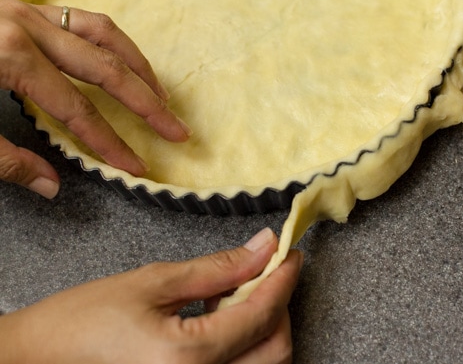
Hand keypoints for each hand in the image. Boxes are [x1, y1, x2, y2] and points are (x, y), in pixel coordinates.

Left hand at [0, 0, 191, 198]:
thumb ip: (5, 160)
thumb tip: (52, 186)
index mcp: (9, 58)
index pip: (76, 112)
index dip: (111, 144)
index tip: (138, 166)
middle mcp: (26, 28)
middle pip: (104, 70)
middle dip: (145, 104)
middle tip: (177, 130)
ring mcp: (26, 11)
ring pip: (101, 33)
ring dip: (137, 66)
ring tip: (161, 94)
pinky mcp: (20, 6)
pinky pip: (80, 17)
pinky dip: (109, 40)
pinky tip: (121, 60)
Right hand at [0, 227, 302, 363]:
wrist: (37, 360)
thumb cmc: (83, 320)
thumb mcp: (153, 282)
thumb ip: (218, 268)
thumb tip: (264, 246)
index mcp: (190, 358)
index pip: (261, 314)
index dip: (283, 278)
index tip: (290, 252)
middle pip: (275, 349)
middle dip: (278, 306)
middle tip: (265, 270)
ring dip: (263, 325)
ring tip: (236, 291)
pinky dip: (244, 344)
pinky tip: (222, 316)